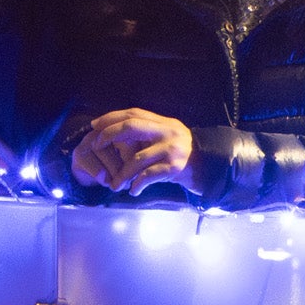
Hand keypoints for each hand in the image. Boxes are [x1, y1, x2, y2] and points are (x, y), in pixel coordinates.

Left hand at [72, 110, 204, 195]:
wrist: (210, 169)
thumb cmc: (182, 156)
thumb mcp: (167, 138)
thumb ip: (148, 134)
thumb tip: (115, 134)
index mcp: (164, 123)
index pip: (133, 113)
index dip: (111, 117)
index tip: (94, 125)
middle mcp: (167, 132)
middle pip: (132, 127)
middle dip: (109, 135)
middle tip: (95, 146)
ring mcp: (172, 149)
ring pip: (137, 159)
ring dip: (121, 174)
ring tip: (114, 185)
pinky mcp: (175, 167)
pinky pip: (148, 176)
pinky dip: (137, 184)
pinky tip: (133, 191)